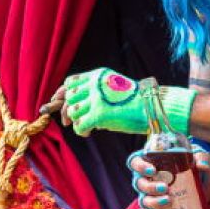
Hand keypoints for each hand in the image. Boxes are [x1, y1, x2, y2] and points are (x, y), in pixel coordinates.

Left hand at [62, 68, 195, 136]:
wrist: (152, 109)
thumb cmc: (135, 102)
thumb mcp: (113, 90)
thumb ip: (94, 94)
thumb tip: (72, 109)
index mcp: (98, 75)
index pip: (70, 82)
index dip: (62, 94)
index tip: (57, 102)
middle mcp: (95, 84)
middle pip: (69, 97)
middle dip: (66, 110)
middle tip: (68, 122)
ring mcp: (96, 99)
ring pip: (72, 112)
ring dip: (76, 121)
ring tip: (86, 127)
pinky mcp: (99, 114)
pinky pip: (80, 125)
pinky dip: (81, 131)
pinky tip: (88, 133)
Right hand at [129, 150, 209, 208]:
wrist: (198, 180)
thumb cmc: (189, 163)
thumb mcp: (195, 156)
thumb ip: (200, 157)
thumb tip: (203, 165)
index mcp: (149, 163)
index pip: (135, 162)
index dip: (140, 166)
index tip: (153, 170)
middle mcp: (145, 179)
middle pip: (139, 183)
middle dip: (150, 187)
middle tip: (165, 187)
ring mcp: (149, 195)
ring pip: (144, 200)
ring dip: (154, 202)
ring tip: (168, 200)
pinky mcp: (157, 208)